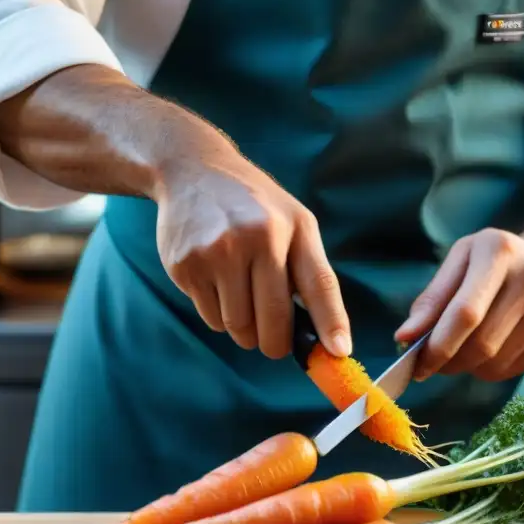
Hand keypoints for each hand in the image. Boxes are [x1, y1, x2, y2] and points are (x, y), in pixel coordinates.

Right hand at [155, 150, 350, 359]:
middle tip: (273, 342)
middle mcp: (256, 238)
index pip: (318, 284)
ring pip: (238, 327)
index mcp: (292, 227)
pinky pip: (211, 319)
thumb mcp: (294, 222)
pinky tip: (217, 283)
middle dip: (275, 342)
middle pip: (273, 320)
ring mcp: (217, 252)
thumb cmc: (254, 205)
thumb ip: (311, 273)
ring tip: (240, 296)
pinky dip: (218, 315)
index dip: (331, 323)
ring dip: (244, 329)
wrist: (193, 170)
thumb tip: (328, 338)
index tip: (338, 353)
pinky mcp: (186, 266)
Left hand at [394, 228, 523, 381]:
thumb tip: (405, 337)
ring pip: (493, 364)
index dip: (437, 345)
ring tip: (462, 349)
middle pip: (480, 344)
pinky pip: (510, 371)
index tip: (415, 363)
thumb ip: (432, 298)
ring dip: (466, 366)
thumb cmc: (493, 262)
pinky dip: (488, 368)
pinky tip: (489, 349)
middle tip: (430, 363)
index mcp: (500, 252)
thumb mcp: (460, 261)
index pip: (465, 313)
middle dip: (447, 361)